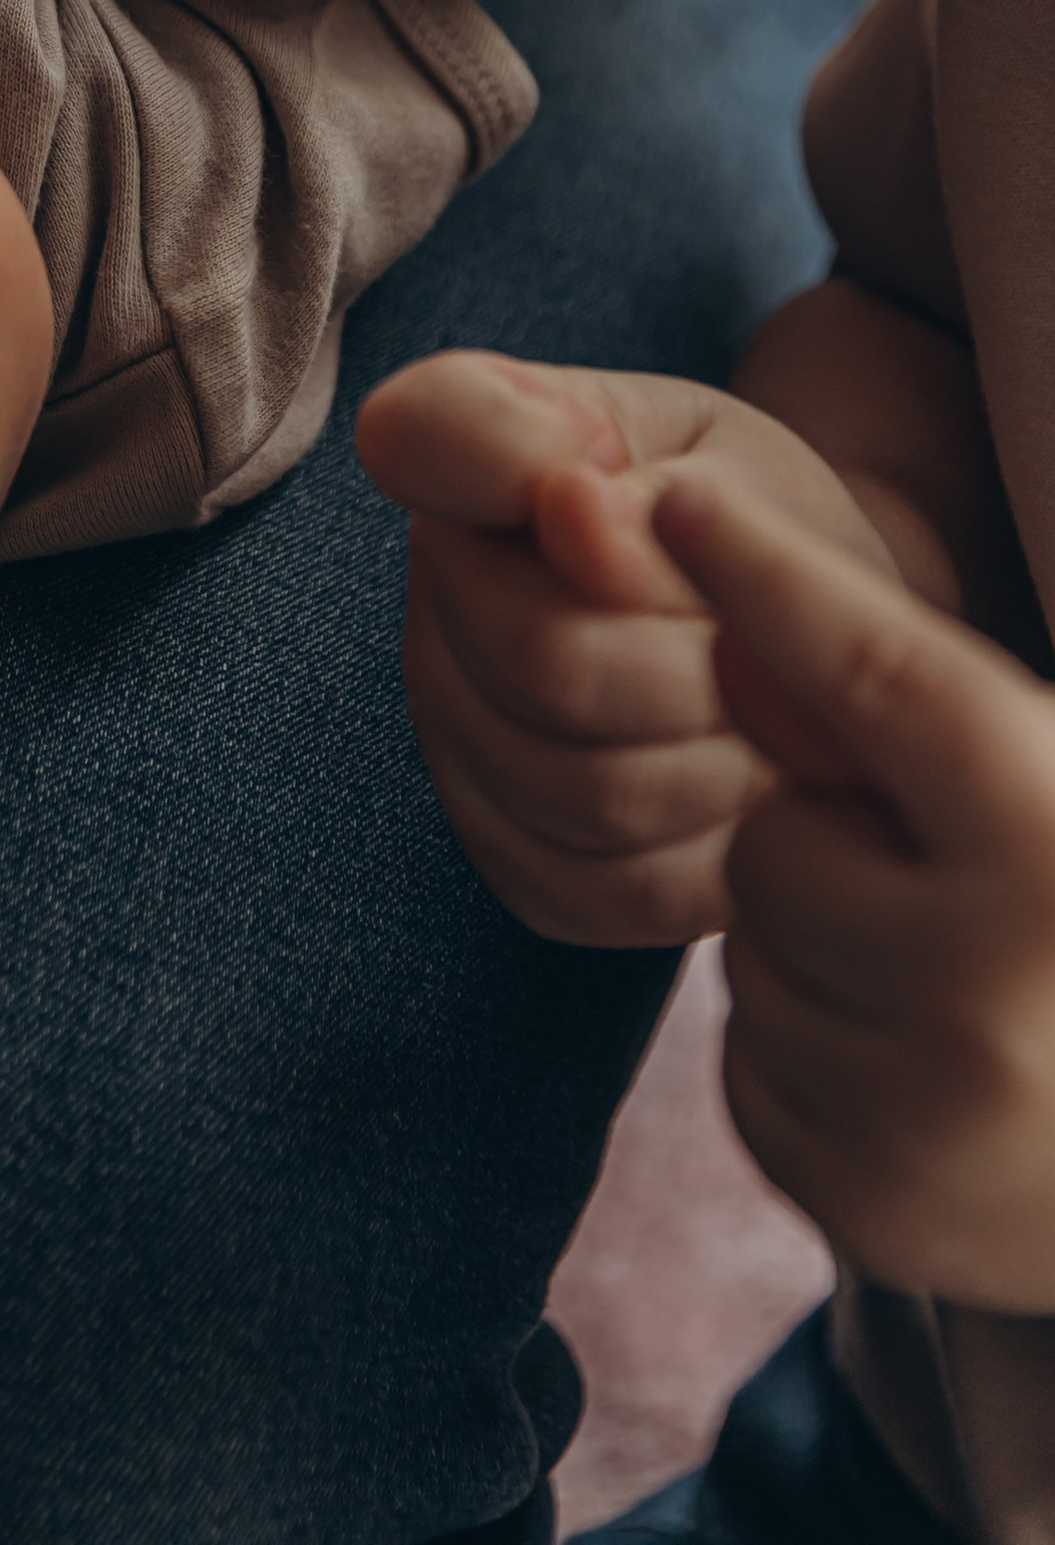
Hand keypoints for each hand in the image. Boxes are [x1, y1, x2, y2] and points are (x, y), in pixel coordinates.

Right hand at [356, 349, 891, 945]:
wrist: (796, 640)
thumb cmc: (754, 526)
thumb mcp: (733, 465)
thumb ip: (653, 489)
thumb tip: (568, 511)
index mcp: (462, 448)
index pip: (425, 434)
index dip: (524, 460)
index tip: (619, 468)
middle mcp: (432, 594)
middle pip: (549, 658)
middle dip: (699, 666)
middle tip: (761, 648)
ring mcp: (457, 736)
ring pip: (593, 791)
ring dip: (724, 766)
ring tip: (763, 721)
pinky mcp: (514, 859)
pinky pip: (620, 890)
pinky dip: (718, 856)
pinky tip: (744, 797)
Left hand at [656, 475, 1054, 1306]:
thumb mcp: (1046, 788)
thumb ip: (910, 711)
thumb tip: (730, 641)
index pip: (883, 676)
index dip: (776, 576)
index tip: (681, 495)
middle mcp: (991, 981)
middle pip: (774, 840)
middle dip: (823, 840)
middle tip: (930, 879)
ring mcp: (926, 1113)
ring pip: (754, 958)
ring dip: (818, 952)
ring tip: (944, 982)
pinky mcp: (866, 1204)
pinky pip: (750, 1070)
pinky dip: (810, 1057)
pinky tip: (917, 1072)